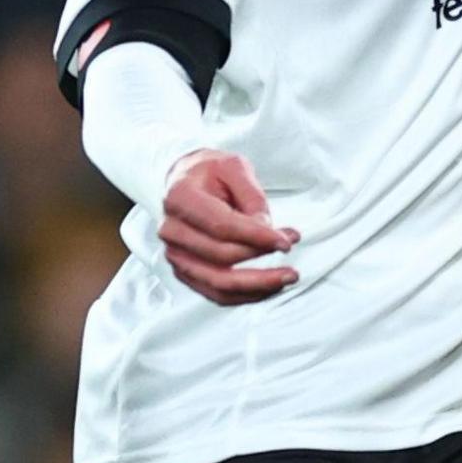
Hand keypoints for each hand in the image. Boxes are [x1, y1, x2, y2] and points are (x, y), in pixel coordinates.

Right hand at [160, 149, 297, 304]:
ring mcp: (175, 254)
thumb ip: (252, 197)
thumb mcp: (235, 167)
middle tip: (290, 245)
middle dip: (261, 255)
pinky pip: (217, 295)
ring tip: (288, 276)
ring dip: (258, 285)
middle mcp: (171, 230)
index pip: (221, 225)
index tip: (285, 241)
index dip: (256, 236)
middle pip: (221, 256)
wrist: (187, 182)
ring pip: (219, 283)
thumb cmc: (211, 173)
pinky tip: (271, 287)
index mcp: (179, 198)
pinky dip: (247, 295)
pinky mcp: (185, 272)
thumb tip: (266, 230)